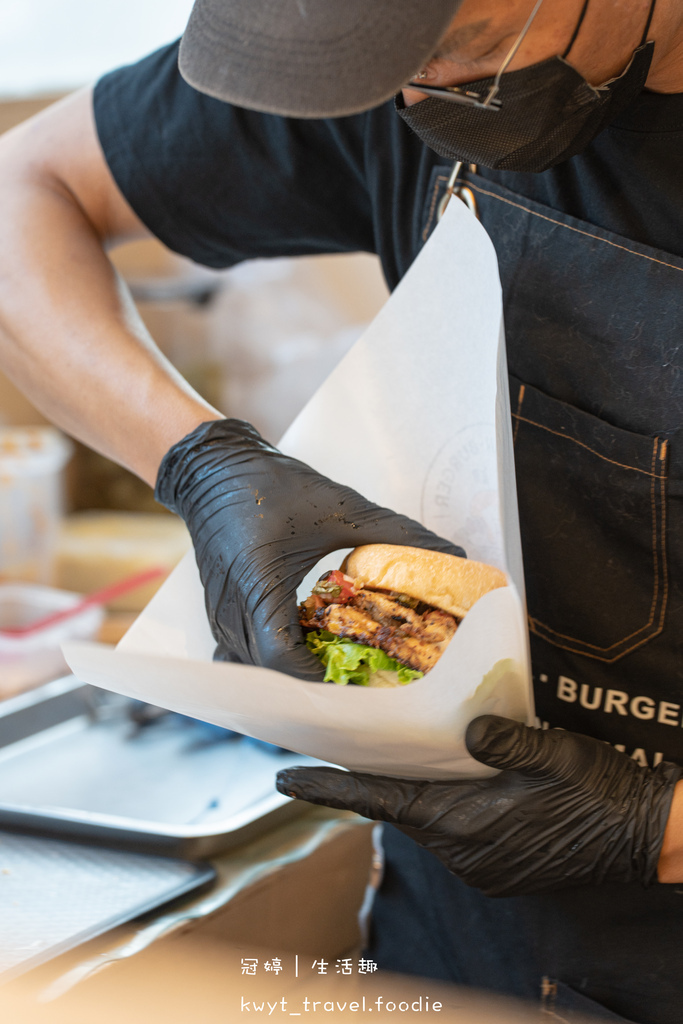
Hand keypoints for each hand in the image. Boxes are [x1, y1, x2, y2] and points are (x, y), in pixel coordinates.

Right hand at [155, 419, 464, 680]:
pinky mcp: (220, 619)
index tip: (359, 682)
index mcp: (257, 583)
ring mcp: (220, 619)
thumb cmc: (271, 485)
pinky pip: (244, 660)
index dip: (318, 681)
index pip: (280, 659)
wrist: (213, 471)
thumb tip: (451, 552)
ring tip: (340, 673)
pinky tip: (307, 653)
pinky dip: (274, 667)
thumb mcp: (340, 507)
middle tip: (363, 683)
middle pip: (270, 677)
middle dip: (316, 687)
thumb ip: (397, 532)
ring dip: (295, 679)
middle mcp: (232, 610)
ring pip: (256, 674)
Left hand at [276, 715, 681, 895]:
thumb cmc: (598, 794)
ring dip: (406, 792)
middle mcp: (464, 853)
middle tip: (334, 749)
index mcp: (467, 824)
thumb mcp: (554, 754)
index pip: (381, 801)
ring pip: (425, 821)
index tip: (283, 777)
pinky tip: (443, 780)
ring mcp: (480, 866)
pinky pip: (451, 833)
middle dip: (368, 782)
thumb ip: (505, 741)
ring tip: (387, 756)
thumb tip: (468, 730)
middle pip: (399, 810)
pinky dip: (435, 806)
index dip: (329, 788)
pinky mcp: (497, 867)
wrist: (643, 838)